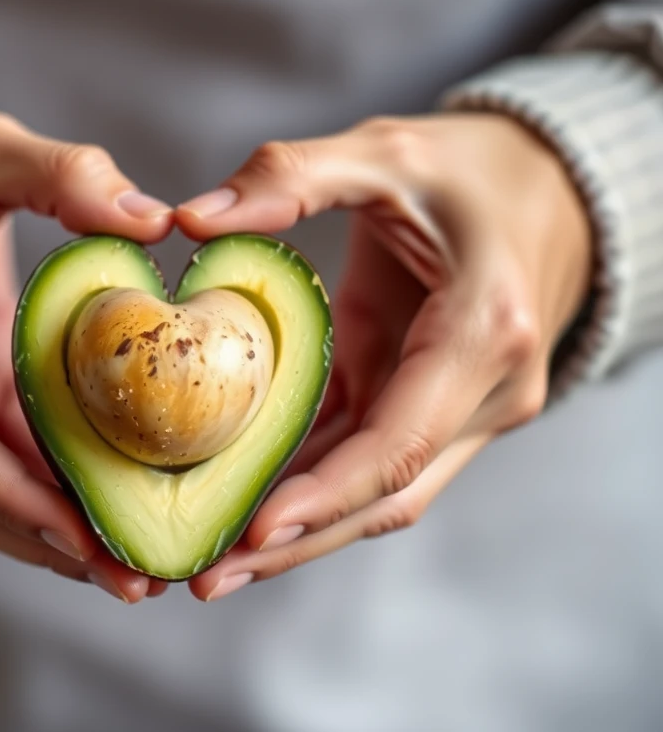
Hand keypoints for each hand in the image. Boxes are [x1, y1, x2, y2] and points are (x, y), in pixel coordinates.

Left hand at [175, 114, 592, 599]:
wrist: (540, 192)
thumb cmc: (468, 171)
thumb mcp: (385, 153)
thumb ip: (291, 177)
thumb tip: (190, 219)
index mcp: (483, 334)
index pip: (399, 443)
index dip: (324, 496)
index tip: (251, 532)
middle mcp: (488, 393)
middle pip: (386, 496)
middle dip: (297, 543)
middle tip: (204, 577)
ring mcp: (466, 413)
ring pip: (378, 497)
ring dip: (298, 535)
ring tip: (210, 566)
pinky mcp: (433, 412)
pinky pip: (369, 465)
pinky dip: (311, 494)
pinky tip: (247, 511)